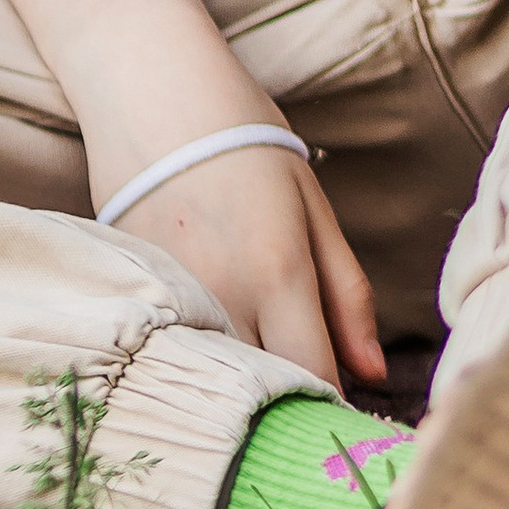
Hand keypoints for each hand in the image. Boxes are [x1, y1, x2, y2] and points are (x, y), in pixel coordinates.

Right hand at [114, 139, 386, 391]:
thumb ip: (347, 295)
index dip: (332, 409)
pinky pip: (177, 357)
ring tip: (258, 381)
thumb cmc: (245, 141)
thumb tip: (374, 374)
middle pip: (262, 395)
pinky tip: (209, 357)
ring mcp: (170, 303)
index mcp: (278, 272)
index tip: (342, 415)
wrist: (152, 93)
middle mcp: (222, 298)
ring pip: (216, 385)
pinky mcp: (134, 300)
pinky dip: (199, 368)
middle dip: (288, 410)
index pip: (313, 380)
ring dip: (242, 396)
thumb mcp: (313, 206)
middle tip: (303, 407)